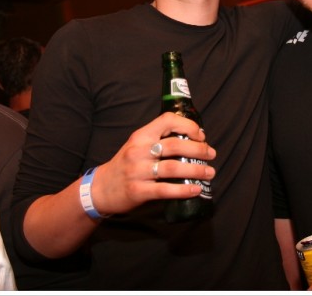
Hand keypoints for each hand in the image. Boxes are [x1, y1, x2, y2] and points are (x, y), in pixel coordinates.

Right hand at [88, 112, 215, 215]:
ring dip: (196, 170)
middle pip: (176, 145)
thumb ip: (159, 139)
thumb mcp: (138, 144)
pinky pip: (165, 190)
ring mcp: (137, 171)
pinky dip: (184, 190)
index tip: (201, 136)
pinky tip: (196, 190)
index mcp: (141, 135)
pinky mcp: (137, 191)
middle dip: (199, 150)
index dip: (189, 126)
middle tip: (212, 155)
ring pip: (174, 168)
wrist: (100, 188)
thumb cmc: (126, 164)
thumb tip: (193, 139)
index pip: (168, 120)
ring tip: (209, 173)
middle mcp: (138, 150)